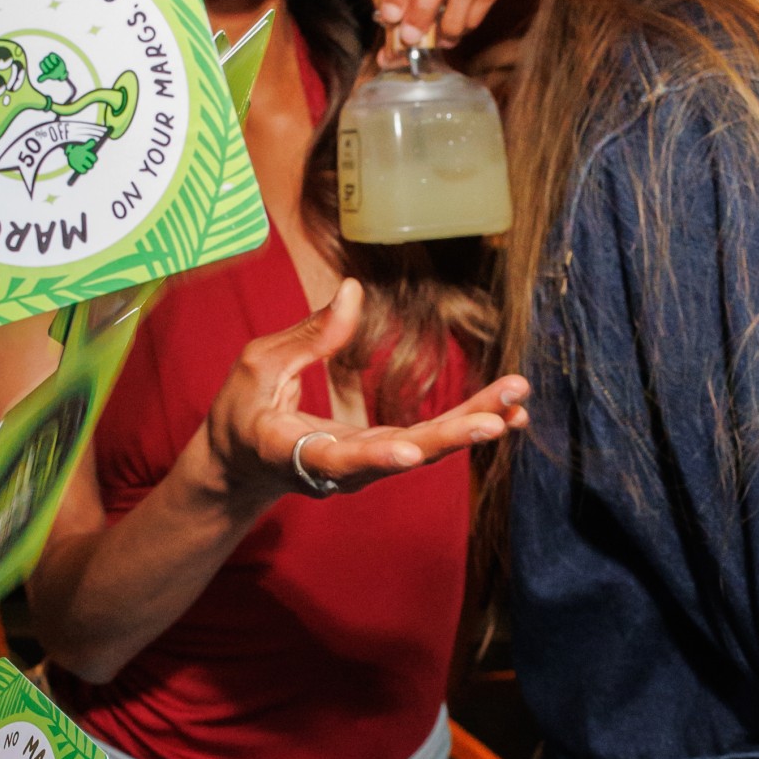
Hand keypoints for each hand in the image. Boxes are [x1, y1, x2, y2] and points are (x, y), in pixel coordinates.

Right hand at [193, 279, 528, 516]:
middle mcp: (338, 469)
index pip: (337, 459)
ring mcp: (365, 467)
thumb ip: (308, 336)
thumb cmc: (242, 412)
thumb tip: (353, 289)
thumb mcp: (257, 366)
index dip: (373, 455)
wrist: (241, 466)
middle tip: (499, 416)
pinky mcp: (382, 456)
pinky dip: (468, 425)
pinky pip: (429, 443)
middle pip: (401, 456)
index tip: (406, 452)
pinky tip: (508, 412)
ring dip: (473, 426)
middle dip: (452, 436)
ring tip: (517, 403)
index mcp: (294, 451)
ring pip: (425, 450)